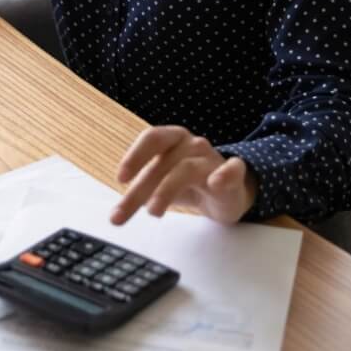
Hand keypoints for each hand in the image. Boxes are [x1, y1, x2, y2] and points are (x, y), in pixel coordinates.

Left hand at [110, 126, 257, 225]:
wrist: (228, 191)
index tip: (120, 179)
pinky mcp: (234, 174)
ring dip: (166, 190)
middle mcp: (192, 144)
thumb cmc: (189, 182)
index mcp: (173, 139)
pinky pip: (232, 170)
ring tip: (153, 211)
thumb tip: (117, 211)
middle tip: (122, 213)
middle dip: (140, 189)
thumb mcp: (161, 183)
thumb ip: (141, 191)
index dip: (135, 156)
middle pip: (163, 162)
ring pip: (187, 169)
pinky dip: (225, 175)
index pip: (152, 138)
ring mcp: (213, 158)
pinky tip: (216, 183)